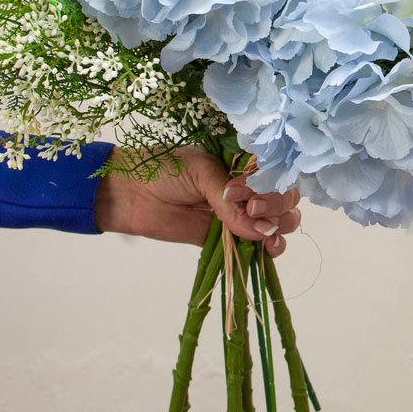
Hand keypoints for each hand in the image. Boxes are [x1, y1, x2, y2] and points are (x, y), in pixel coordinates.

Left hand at [93, 146, 300, 255]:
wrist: (129, 192)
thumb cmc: (163, 169)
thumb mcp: (200, 171)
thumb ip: (229, 201)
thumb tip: (261, 230)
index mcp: (242, 163)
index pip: (275, 173)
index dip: (272, 184)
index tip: (246, 193)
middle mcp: (246, 188)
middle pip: (283, 198)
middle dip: (276, 205)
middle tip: (252, 210)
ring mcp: (238, 214)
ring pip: (277, 222)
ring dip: (279, 226)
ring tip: (262, 231)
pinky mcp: (226, 238)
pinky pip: (256, 245)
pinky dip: (269, 248)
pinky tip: (269, 248)